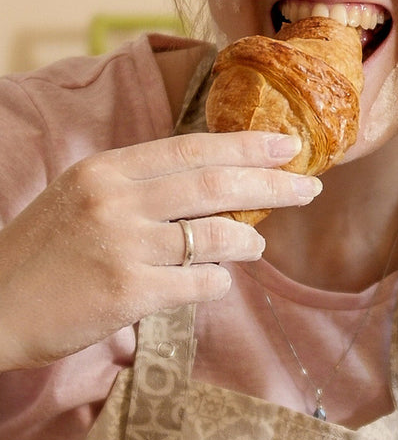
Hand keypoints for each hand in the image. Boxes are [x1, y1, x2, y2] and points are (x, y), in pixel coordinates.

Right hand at [0, 129, 320, 370]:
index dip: (247, 147)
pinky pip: (202, 283)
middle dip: (272, 185)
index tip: (288, 147)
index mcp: (105, 171)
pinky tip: (217, 282)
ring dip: (249, 240)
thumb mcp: (81, 199)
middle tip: (310, 188)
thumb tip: (215, 183)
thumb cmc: (45, 255)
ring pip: (217, 235)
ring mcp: (122, 246)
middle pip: (216, 185)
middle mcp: (115, 201)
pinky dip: (219, 282)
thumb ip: (140, 188)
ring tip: (256, 245)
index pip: (192, 149)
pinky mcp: (128, 292)